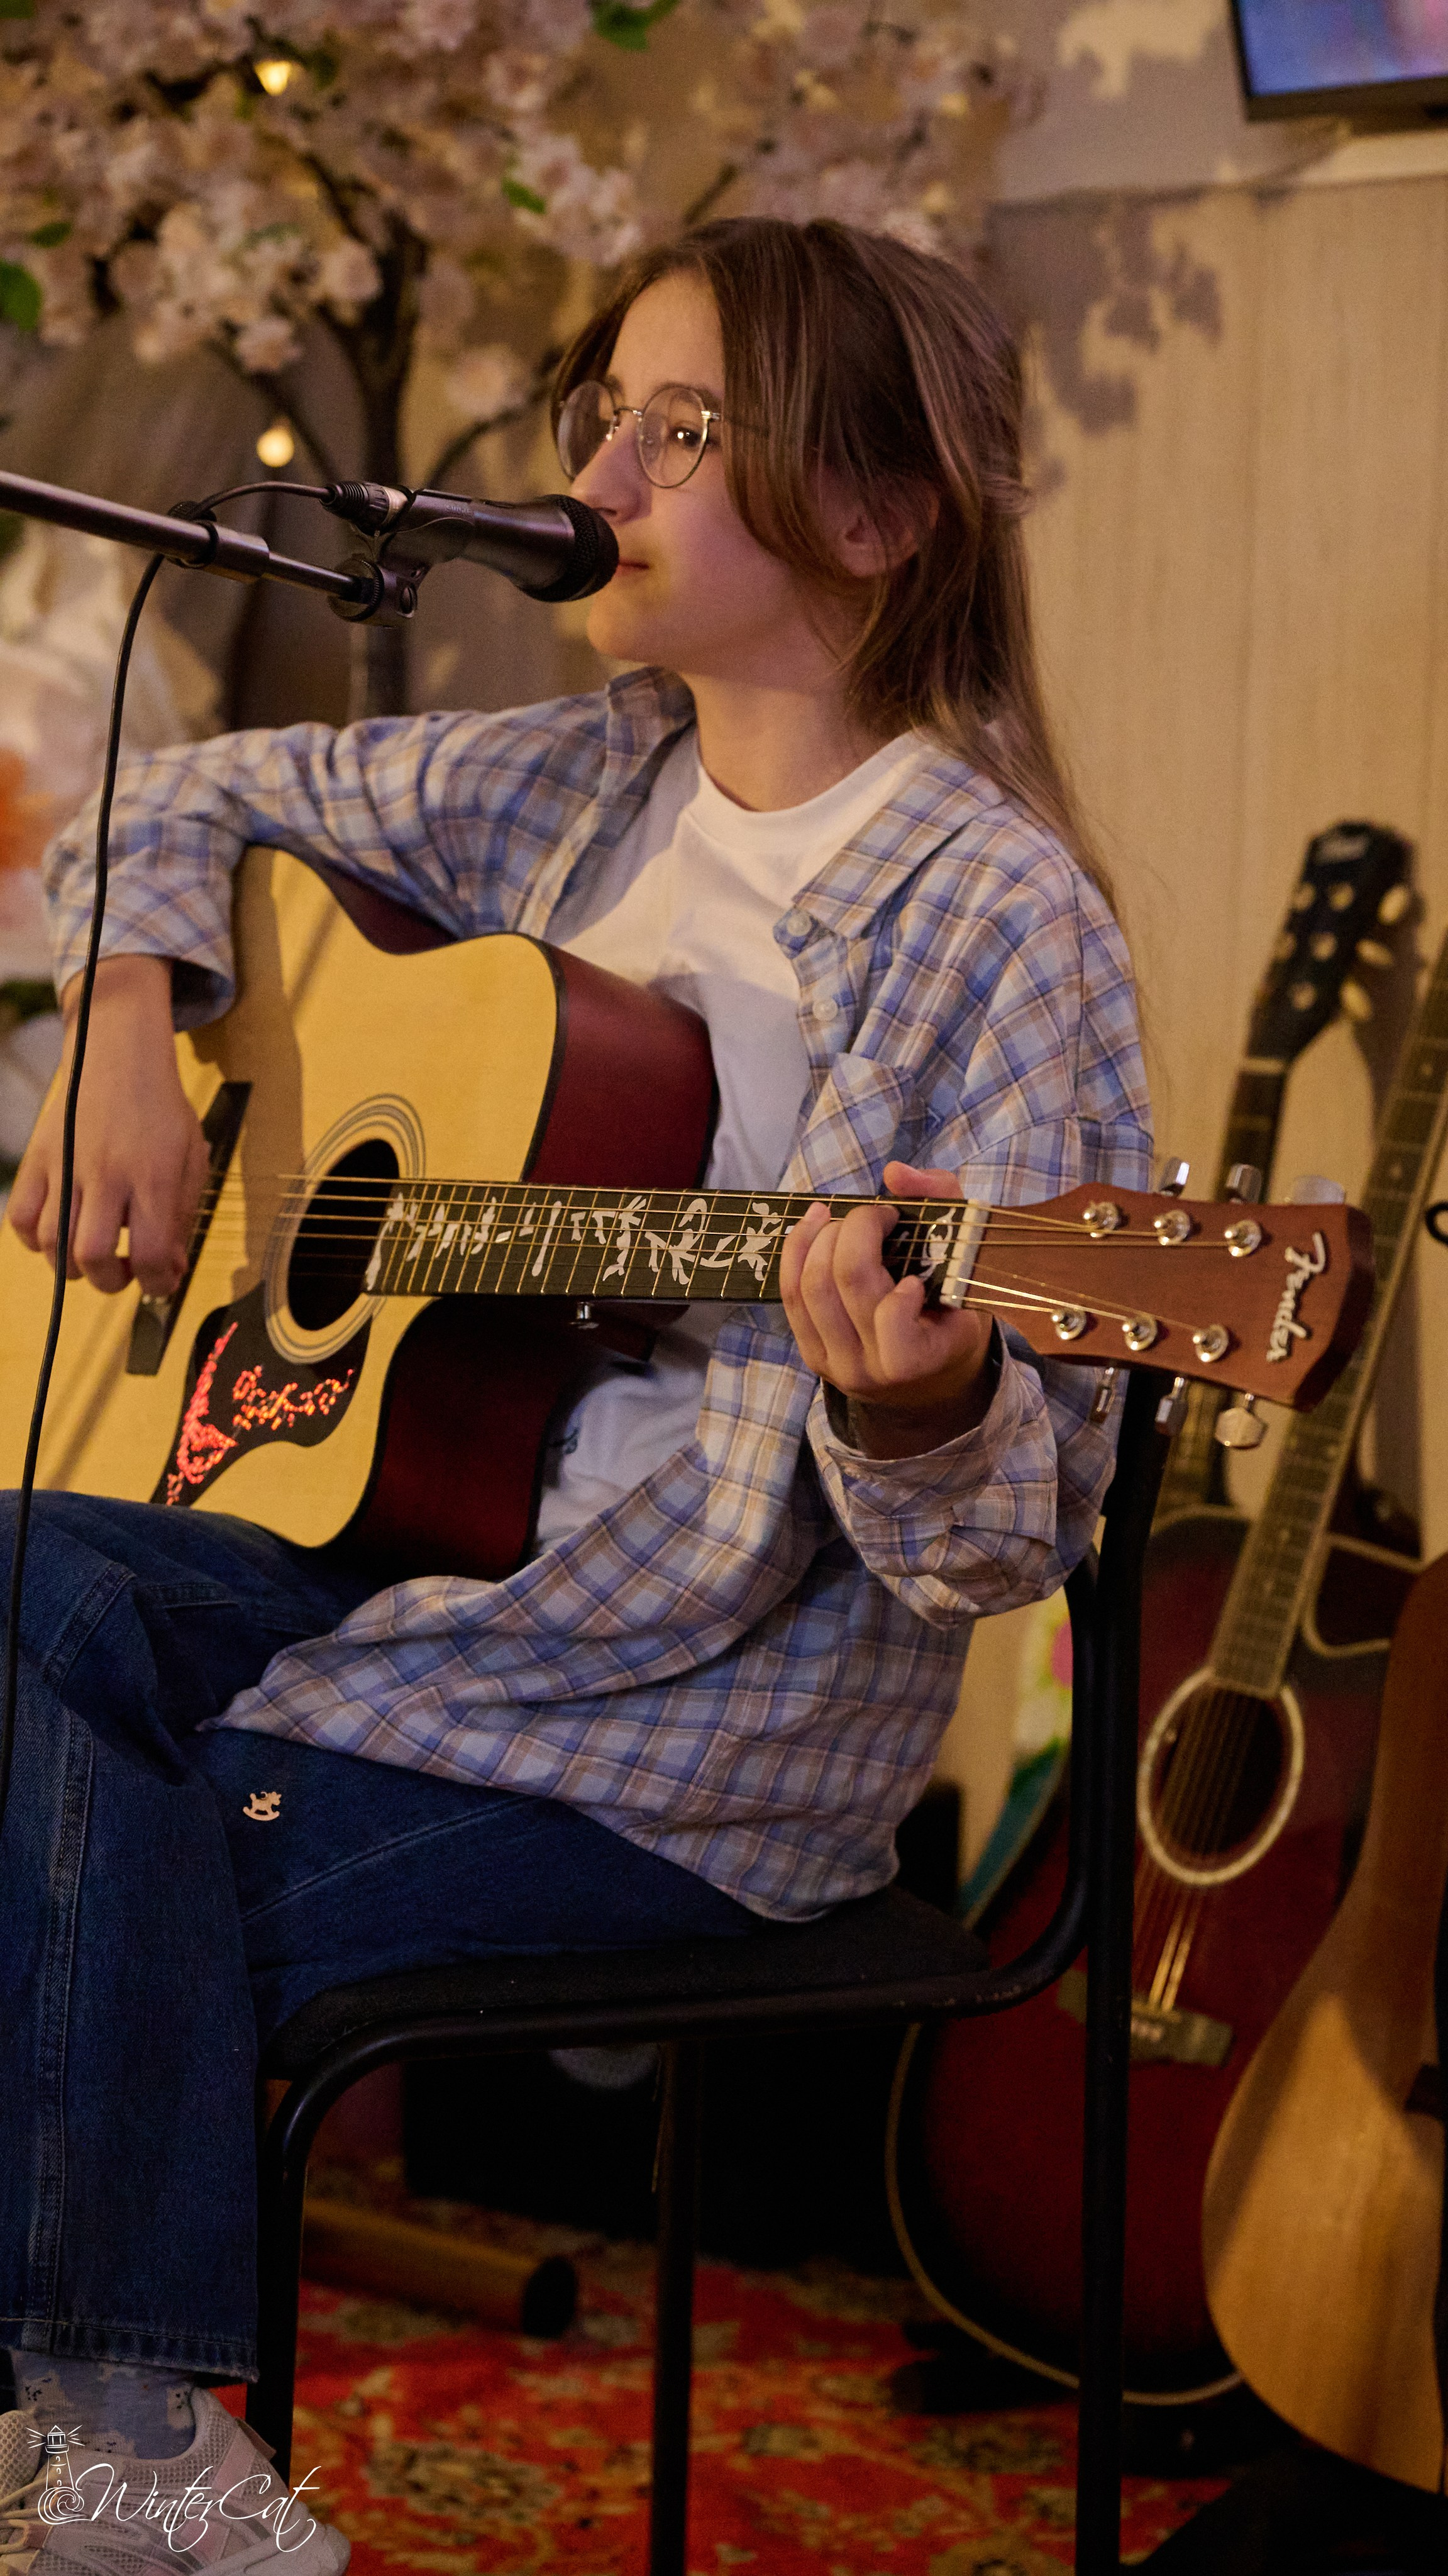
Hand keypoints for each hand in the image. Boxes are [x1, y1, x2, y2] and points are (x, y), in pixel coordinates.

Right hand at [8, 955, 208, 1297]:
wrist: (118, 1052)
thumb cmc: (159, 1109)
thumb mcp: (190, 1158)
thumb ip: (181, 1216)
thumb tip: (170, 1269)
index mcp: (153, 1174)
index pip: (152, 1252)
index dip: (159, 1283)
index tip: (162, 1281)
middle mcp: (107, 1173)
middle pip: (93, 1255)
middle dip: (111, 1281)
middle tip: (124, 1270)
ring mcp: (66, 1166)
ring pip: (52, 1243)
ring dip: (73, 1266)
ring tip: (93, 1254)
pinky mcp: (38, 1158)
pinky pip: (21, 1218)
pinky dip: (35, 1239)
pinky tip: (59, 1233)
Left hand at [779, 1159, 996, 1457]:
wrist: (930, 1379)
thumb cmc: (953, 1313)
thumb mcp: (967, 1263)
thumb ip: (944, 1205)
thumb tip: (895, 1173)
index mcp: (921, 1357)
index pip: (892, 1315)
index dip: (895, 1269)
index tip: (910, 1242)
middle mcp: (872, 1369)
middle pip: (844, 1283)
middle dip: (856, 1228)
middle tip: (878, 1215)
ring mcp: (835, 1365)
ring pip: (809, 1288)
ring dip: (819, 1236)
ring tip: (839, 1216)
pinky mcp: (811, 1355)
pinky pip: (789, 1297)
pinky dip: (796, 1252)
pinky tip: (814, 1227)